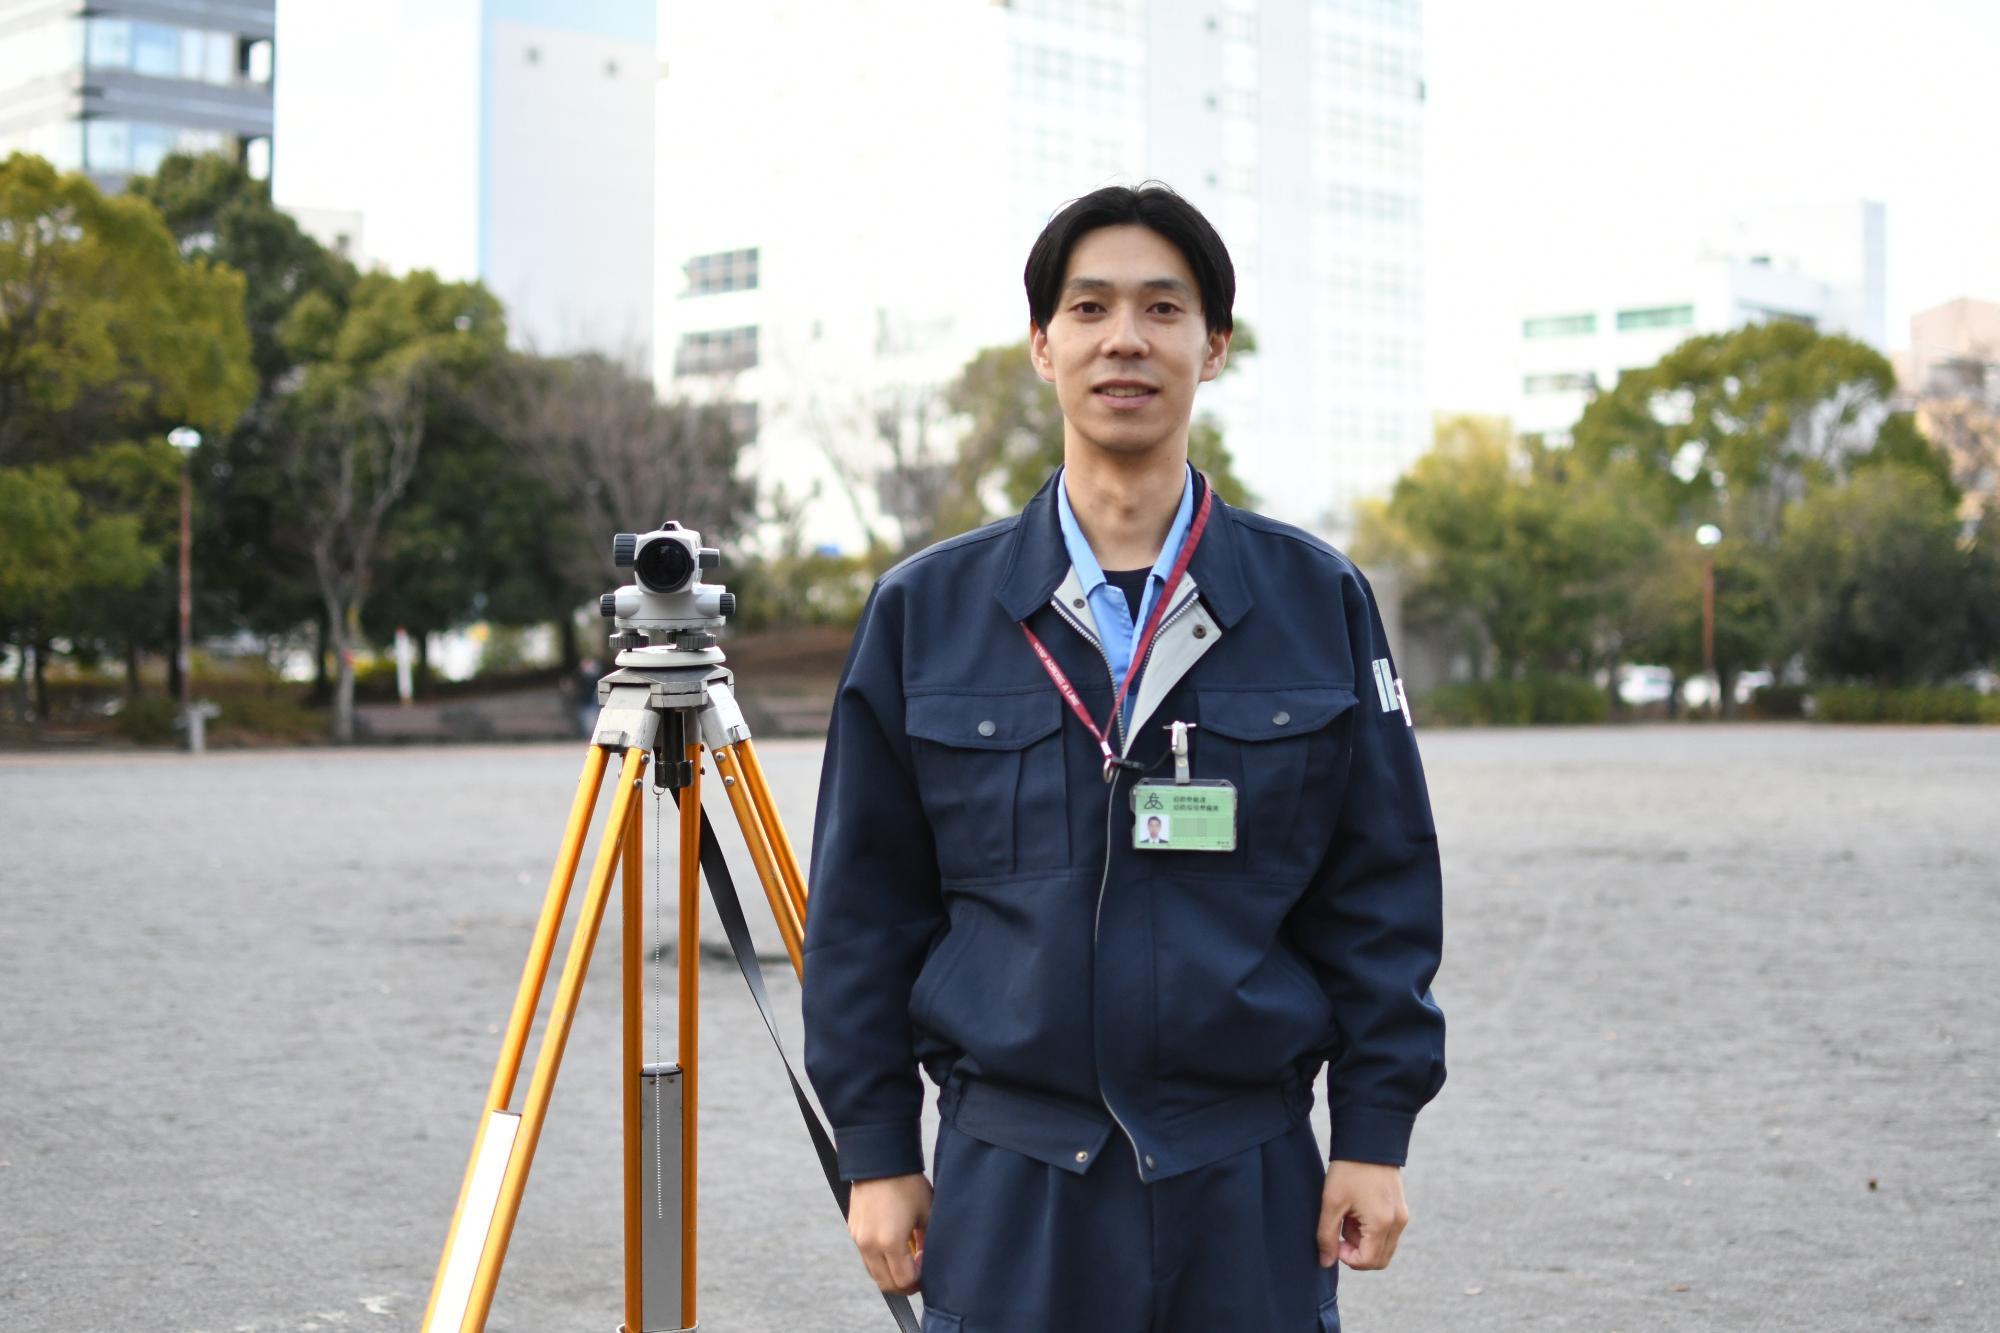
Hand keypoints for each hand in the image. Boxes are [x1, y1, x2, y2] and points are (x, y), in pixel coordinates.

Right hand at [847, 1172, 932, 1293]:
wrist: (880, 1160)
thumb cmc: (908, 1184)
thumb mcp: (927, 1213)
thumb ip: (928, 1242)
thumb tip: (927, 1260)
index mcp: (889, 1242)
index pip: (904, 1281)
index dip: (919, 1279)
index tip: (926, 1261)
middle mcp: (870, 1244)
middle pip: (887, 1284)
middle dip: (905, 1283)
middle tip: (919, 1270)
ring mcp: (858, 1239)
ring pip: (874, 1273)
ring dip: (891, 1273)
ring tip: (907, 1256)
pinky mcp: (853, 1230)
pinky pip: (867, 1257)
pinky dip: (880, 1260)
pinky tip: (894, 1243)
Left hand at [1317, 1160, 1408, 1270]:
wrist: (1368, 1139)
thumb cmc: (1348, 1169)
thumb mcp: (1332, 1202)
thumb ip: (1327, 1236)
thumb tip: (1325, 1263)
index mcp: (1382, 1223)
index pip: (1367, 1262)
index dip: (1347, 1258)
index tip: (1334, 1239)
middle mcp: (1398, 1223)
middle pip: (1379, 1260)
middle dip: (1357, 1252)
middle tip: (1340, 1230)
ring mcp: (1402, 1216)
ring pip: (1384, 1247)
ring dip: (1364, 1242)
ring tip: (1348, 1217)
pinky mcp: (1400, 1209)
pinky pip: (1387, 1233)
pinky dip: (1371, 1231)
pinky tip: (1357, 1211)